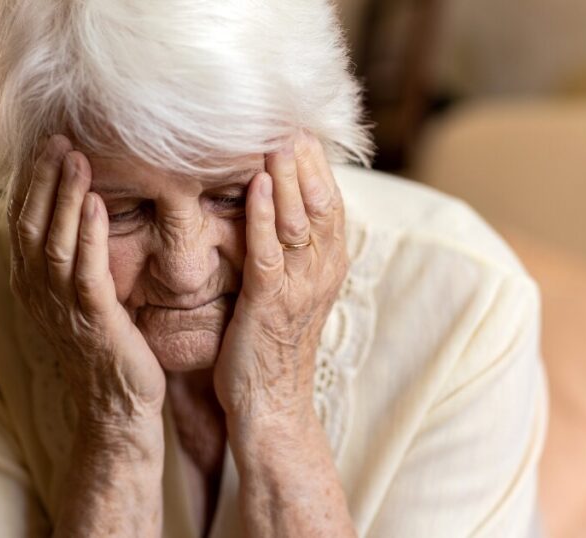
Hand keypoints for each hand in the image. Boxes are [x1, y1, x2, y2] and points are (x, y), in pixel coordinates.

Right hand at [8, 134, 165, 432]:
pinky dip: (88, 233)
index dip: (30, 182)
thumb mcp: (81, 297)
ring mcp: (62, 308)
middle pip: (31, 223)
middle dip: (43, 178)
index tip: (44, 143)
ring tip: (75, 156)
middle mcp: (38, 293)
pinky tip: (95, 203)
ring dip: (64, 195)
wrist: (117, 407)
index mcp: (31, 285)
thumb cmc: (106, 347)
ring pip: (53, 241)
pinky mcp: (94, 320)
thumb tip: (80, 210)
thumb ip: (74, 259)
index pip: (21, 222)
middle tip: (57, 136)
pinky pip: (86, 270)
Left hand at [213, 131, 348, 420]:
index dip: (318, 166)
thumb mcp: (292, 291)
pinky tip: (254, 186)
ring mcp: (298, 287)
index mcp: (328, 267)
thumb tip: (276, 208)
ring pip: (297, 221)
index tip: (301, 128)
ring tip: (276, 139)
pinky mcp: (269, 302)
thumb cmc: (274, 347)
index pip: (330, 204)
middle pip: (319, 204)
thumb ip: (291, 250)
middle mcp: (321, 272)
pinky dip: (262, 217)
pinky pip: (269, 252)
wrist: (273, 405)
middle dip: (305, 161)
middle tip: (289, 119)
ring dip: (285, 178)